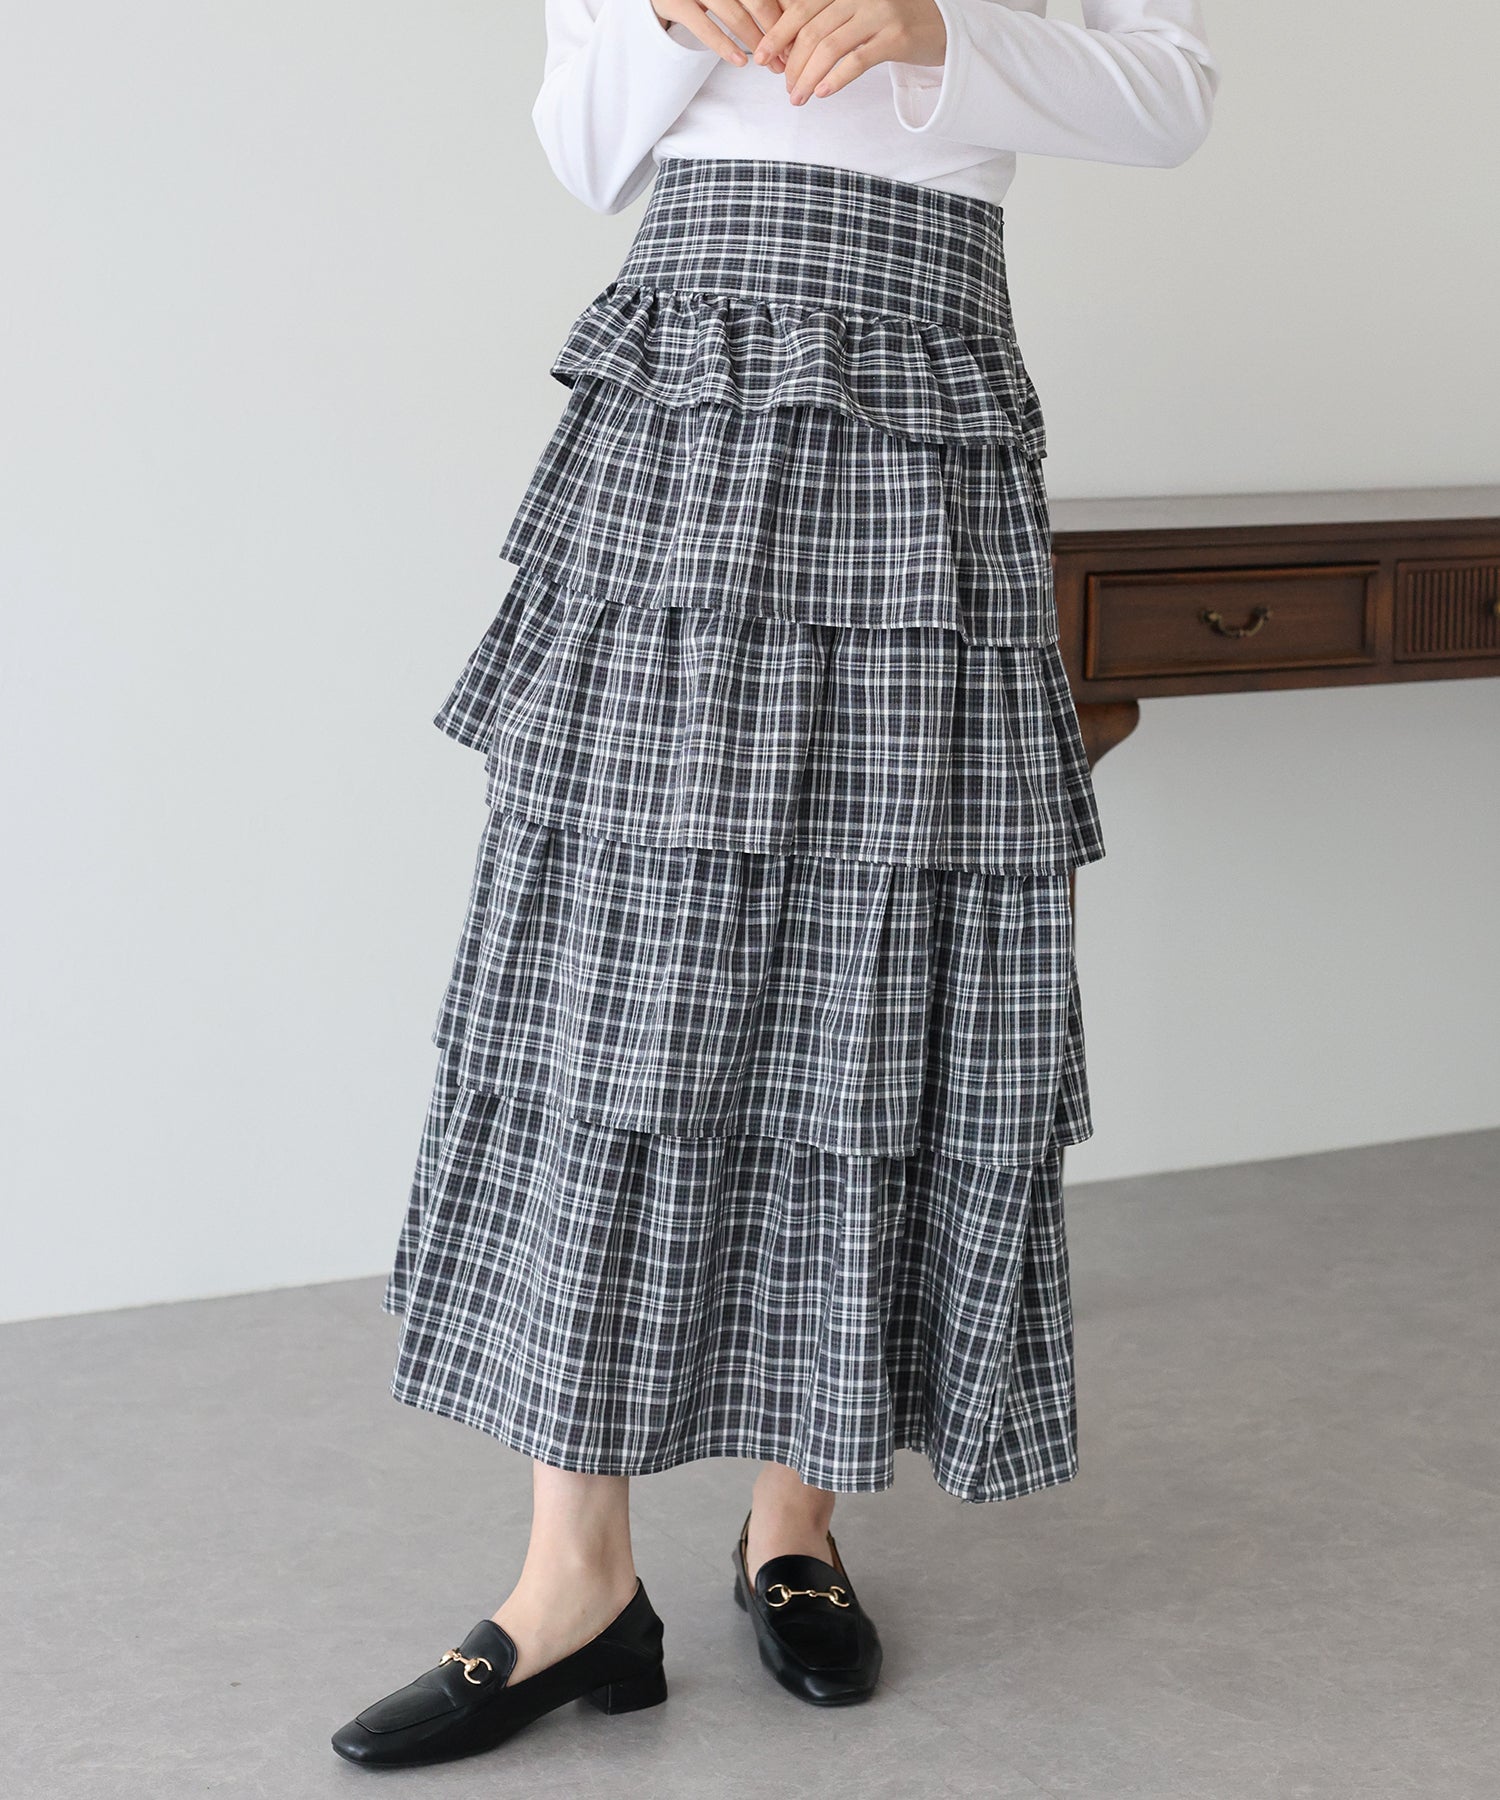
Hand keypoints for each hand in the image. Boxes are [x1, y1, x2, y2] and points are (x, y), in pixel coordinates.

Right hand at [652, 1, 791, 71]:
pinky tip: (741, 62)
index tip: (799, 38)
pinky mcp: (675, 1)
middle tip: (788, 58)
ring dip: (756, 43)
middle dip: (776, 33)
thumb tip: (793, 18)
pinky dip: (725, 45)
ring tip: (771, 66)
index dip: (786, 14)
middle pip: (757, 1)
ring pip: (735, 15)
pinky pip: (704, 26)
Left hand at [753, 0, 945, 101]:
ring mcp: (879, 13)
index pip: (801, 9)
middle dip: (791, 64)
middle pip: (811, 31)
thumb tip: (787, 50)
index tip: (760, 58)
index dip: (777, 35)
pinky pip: (857, 60)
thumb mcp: (857, 14)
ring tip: (798, 98)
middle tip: (786, 88)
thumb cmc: (894, 23)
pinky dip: (835, 79)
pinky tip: (822, 93)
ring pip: (829, 47)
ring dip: (807, 77)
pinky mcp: (896, 37)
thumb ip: (828, 23)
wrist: (943, 25)